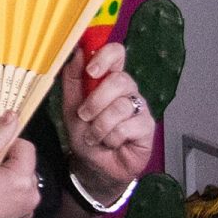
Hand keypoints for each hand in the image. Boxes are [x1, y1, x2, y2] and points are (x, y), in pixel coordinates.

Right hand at [0, 111, 40, 217]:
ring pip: (22, 183)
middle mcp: (33, 195)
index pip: (26, 146)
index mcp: (23, 178)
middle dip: (7, 165)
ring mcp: (28, 212)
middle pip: (25, 165)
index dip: (5, 147)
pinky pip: (19, 200)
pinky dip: (6, 198)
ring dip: (7, 182)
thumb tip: (13, 115)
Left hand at [62, 44, 154, 197]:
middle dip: (95, 101)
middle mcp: (127, 90)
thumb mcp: (70, 105)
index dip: (105, 57)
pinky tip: (110, 143)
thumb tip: (78, 52)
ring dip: (100, 125)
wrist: (94, 164)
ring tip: (95, 135)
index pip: (116, 54)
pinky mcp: (147, 126)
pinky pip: (127, 127)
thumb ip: (73, 79)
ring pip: (120, 106)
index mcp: (108, 79)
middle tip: (84, 116)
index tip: (91, 71)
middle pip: (119, 80)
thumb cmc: (85, 133)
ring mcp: (139, 107)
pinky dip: (111, 138)